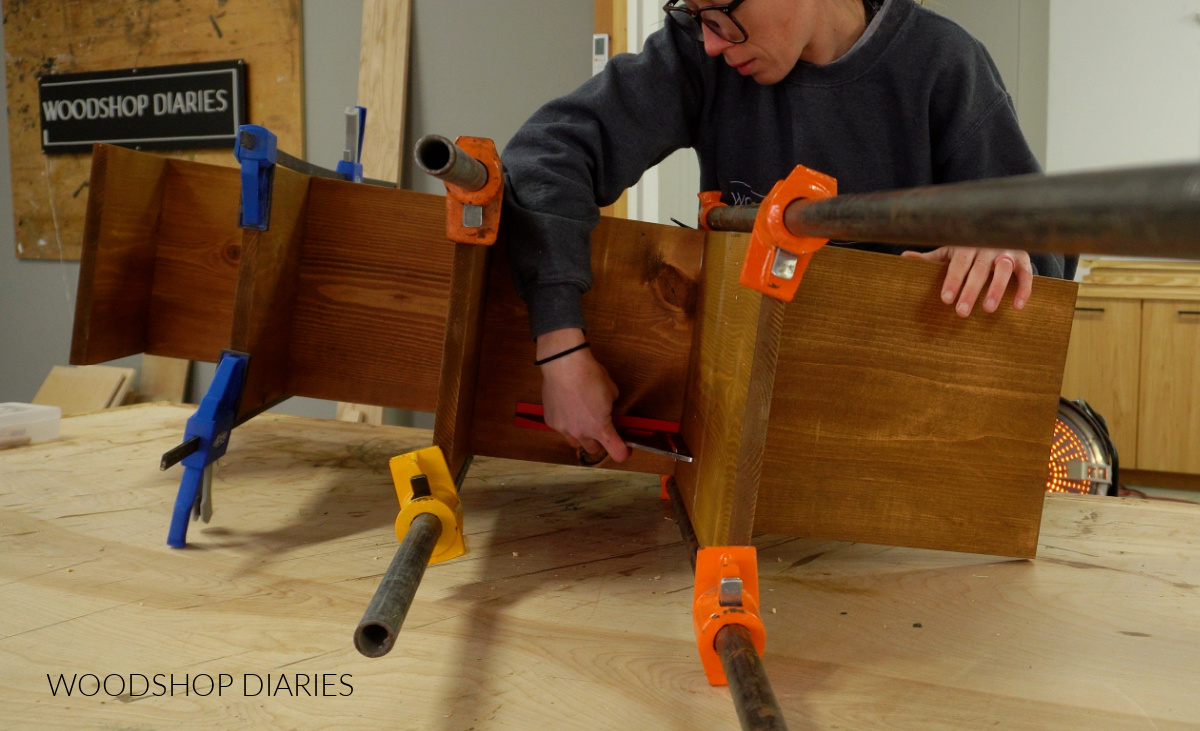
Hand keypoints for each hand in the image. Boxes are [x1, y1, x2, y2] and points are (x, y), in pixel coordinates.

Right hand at [537, 328, 630, 461]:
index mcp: (600, 427)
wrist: (564, 365)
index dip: (623, 452)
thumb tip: (608, 409)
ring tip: (582, 420)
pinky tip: (567, 408)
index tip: (625, 448)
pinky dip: (566, 424)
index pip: (617, 452)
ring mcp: (563, 428)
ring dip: (582, 436)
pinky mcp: (551, 421)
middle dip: (600, 442)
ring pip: (575, 442)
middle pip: (594, 450)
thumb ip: (611, 406)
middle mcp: (581, 432)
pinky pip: (561, 429)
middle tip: (602, 429)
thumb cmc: (589, 375)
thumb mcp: (611, 391)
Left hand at [901, 247, 1032, 316]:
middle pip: (979, 270)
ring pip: (1003, 270)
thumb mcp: (951, 249)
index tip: (945, 299)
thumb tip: (904, 257)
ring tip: (988, 309)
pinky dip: (1023, 288)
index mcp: (967, 245)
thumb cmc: (970, 246)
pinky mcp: (1023, 257)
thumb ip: (932, 257)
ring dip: (997, 289)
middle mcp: (987, 246)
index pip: (958, 263)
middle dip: (970, 291)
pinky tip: (1017, 306)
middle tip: (961, 312)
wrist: (1001, 227)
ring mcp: (1007, 251)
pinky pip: (1025, 273)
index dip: (952, 281)